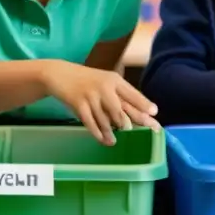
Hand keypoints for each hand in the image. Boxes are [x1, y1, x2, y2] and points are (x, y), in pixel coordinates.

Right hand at [41, 61, 159, 144]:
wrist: (59, 74)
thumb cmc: (87, 80)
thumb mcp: (104, 82)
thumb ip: (119, 96)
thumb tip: (139, 113)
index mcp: (113, 80)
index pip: (132, 93)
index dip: (143, 104)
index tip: (155, 113)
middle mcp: (104, 87)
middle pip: (121, 108)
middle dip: (135, 121)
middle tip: (148, 131)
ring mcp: (91, 96)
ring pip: (106, 119)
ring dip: (111, 132)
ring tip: (114, 141)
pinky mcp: (78, 104)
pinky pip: (91, 122)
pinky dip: (98, 133)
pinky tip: (103, 140)